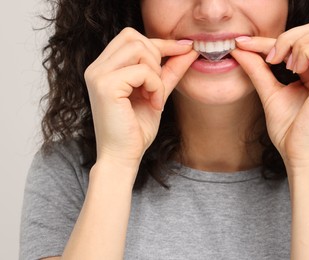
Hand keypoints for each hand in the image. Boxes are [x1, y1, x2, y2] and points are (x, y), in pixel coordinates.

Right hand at [84, 28, 197, 169]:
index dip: (160, 42)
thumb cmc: (136, 129)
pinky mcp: (105, 85)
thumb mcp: (156, 93)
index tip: (185, 48)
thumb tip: (188, 49)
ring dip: (156, 73)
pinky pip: (142, 71)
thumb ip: (169, 70)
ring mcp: (98, 75)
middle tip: (158, 86)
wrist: (123, 157)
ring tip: (154, 96)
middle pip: (133, 37)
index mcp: (104, 68)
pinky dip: (156, 86)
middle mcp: (96, 68)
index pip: (131, 38)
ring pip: (138, 49)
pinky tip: (154, 104)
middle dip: (156, 57)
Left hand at [232, 23, 308, 174]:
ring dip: (297, 44)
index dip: (270, 39)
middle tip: (272, 58)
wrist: (298, 157)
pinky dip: (304, 52)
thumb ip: (257, 70)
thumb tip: (240, 50)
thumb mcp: (269, 93)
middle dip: (289, 36)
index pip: (299, 40)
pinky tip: (293, 71)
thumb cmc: (289, 131)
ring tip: (284, 66)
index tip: (245, 45)